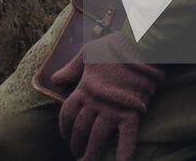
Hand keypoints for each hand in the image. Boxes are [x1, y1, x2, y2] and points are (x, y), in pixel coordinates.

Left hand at [50, 33, 164, 160]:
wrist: (140, 46)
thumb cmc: (114, 46)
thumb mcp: (87, 53)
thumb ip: (71, 67)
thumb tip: (55, 79)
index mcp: (84, 89)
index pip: (68, 114)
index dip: (65, 128)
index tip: (66, 136)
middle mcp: (95, 103)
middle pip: (81, 130)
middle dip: (77, 144)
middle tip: (77, 154)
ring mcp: (113, 110)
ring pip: (98, 138)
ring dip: (92, 153)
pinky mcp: (131, 113)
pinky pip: (127, 139)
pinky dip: (124, 154)